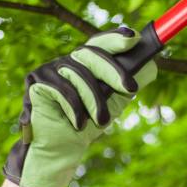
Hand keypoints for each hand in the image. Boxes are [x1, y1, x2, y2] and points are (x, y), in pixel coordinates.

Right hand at [2, 28, 157, 186]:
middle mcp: (67, 61)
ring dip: (94, 101)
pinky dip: (74, 109)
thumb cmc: (87, 124)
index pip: (101, 43)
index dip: (115, 37)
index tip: (134, 37)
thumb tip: (151, 66)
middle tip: (131, 89)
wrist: (61, 149)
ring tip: (100, 122)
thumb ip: (127, 84)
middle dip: (113, 71)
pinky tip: (77, 123)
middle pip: (91, 53)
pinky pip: (61, 89)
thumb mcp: (113, 102)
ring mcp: (50, 69)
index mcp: (85, 63)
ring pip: (79, 74)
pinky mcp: (36, 81)